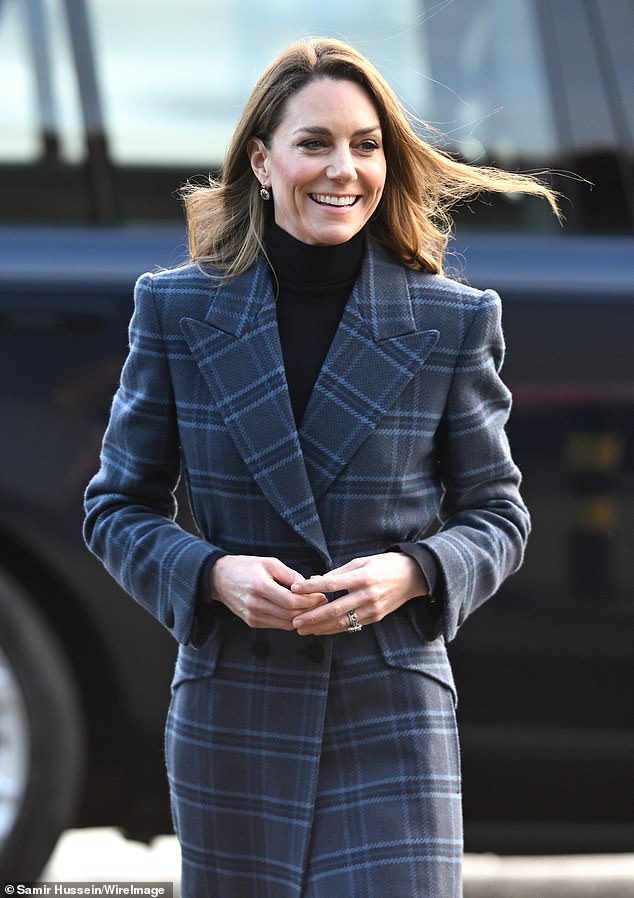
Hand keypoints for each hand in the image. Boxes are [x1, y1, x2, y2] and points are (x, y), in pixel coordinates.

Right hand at [210, 555, 327, 629]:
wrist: (218, 578)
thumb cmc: (245, 567)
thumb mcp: (269, 563)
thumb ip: (290, 575)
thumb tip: (309, 586)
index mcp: (260, 587)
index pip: (291, 602)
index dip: (310, 601)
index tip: (322, 595)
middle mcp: (255, 605)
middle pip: (291, 615)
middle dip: (310, 610)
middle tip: (322, 602)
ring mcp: (253, 616)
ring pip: (286, 624)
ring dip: (302, 617)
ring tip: (313, 607)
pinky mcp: (252, 622)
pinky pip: (278, 625)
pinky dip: (290, 620)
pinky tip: (298, 612)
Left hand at [290, 552, 427, 635]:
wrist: (413, 576)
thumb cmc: (384, 565)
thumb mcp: (361, 561)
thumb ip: (338, 573)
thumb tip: (313, 581)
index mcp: (364, 576)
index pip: (332, 583)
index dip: (312, 588)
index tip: (294, 589)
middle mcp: (368, 594)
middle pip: (336, 609)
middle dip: (313, 617)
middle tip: (295, 622)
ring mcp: (373, 608)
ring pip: (343, 622)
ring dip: (320, 628)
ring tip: (303, 629)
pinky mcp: (376, 617)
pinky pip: (352, 625)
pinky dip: (334, 629)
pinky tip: (321, 630)